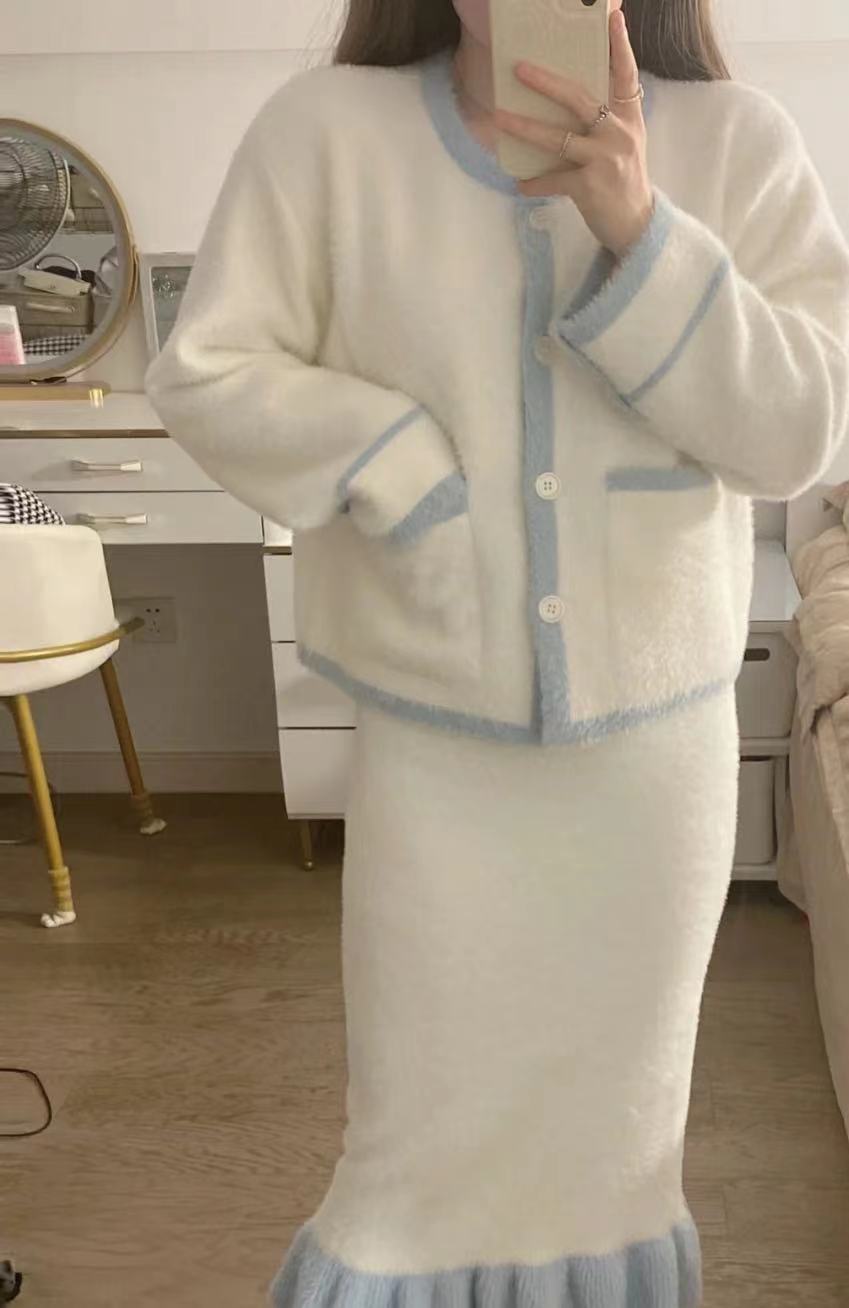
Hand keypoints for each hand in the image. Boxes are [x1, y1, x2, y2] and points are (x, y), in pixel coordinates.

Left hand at [495, 9, 653, 258]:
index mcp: (628, 116)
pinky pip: (553, 179)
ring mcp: (605, 159)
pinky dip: (534, 183)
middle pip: (579, 98)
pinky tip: (520, 184)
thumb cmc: (622, 178)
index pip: (625, 73)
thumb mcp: (624, 140)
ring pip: (558, 138)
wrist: (635, 223)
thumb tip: (571, 91)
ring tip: (499, 118)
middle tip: (518, 68)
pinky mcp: (590, 187)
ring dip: (525, 128)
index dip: (619, 45)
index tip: (612, 16)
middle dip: (546, 82)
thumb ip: (608, 115)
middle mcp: (619, 133)